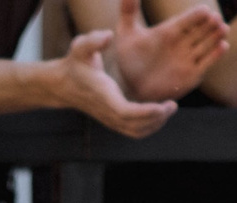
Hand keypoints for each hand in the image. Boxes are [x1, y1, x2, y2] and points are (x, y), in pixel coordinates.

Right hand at [44, 29, 179, 137]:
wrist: (64, 84)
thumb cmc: (76, 63)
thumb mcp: (80, 47)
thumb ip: (93, 40)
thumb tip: (108, 37)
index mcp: (103, 96)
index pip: (125, 112)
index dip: (144, 113)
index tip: (161, 107)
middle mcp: (108, 112)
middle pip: (134, 126)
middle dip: (156, 118)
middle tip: (172, 105)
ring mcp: (111, 120)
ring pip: (136, 132)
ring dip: (155, 125)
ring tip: (169, 109)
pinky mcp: (114, 121)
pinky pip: (134, 131)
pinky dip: (150, 127)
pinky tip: (159, 112)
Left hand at [111, 0, 228, 101]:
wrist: (129, 86)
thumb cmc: (128, 58)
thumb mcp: (126, 33)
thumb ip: (128, 10)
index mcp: (169, 30)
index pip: (187, 19)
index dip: (196, 15)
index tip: (204, 11)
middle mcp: (182, 42)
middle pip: (200, 30)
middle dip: (209, 24)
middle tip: (216, 19)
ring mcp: (188, 58)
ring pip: (206, 44)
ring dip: (216, 36)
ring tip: (224, 28)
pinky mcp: (191, 74)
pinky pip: (206, 63)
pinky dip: (215, 55)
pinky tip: (223, 46)